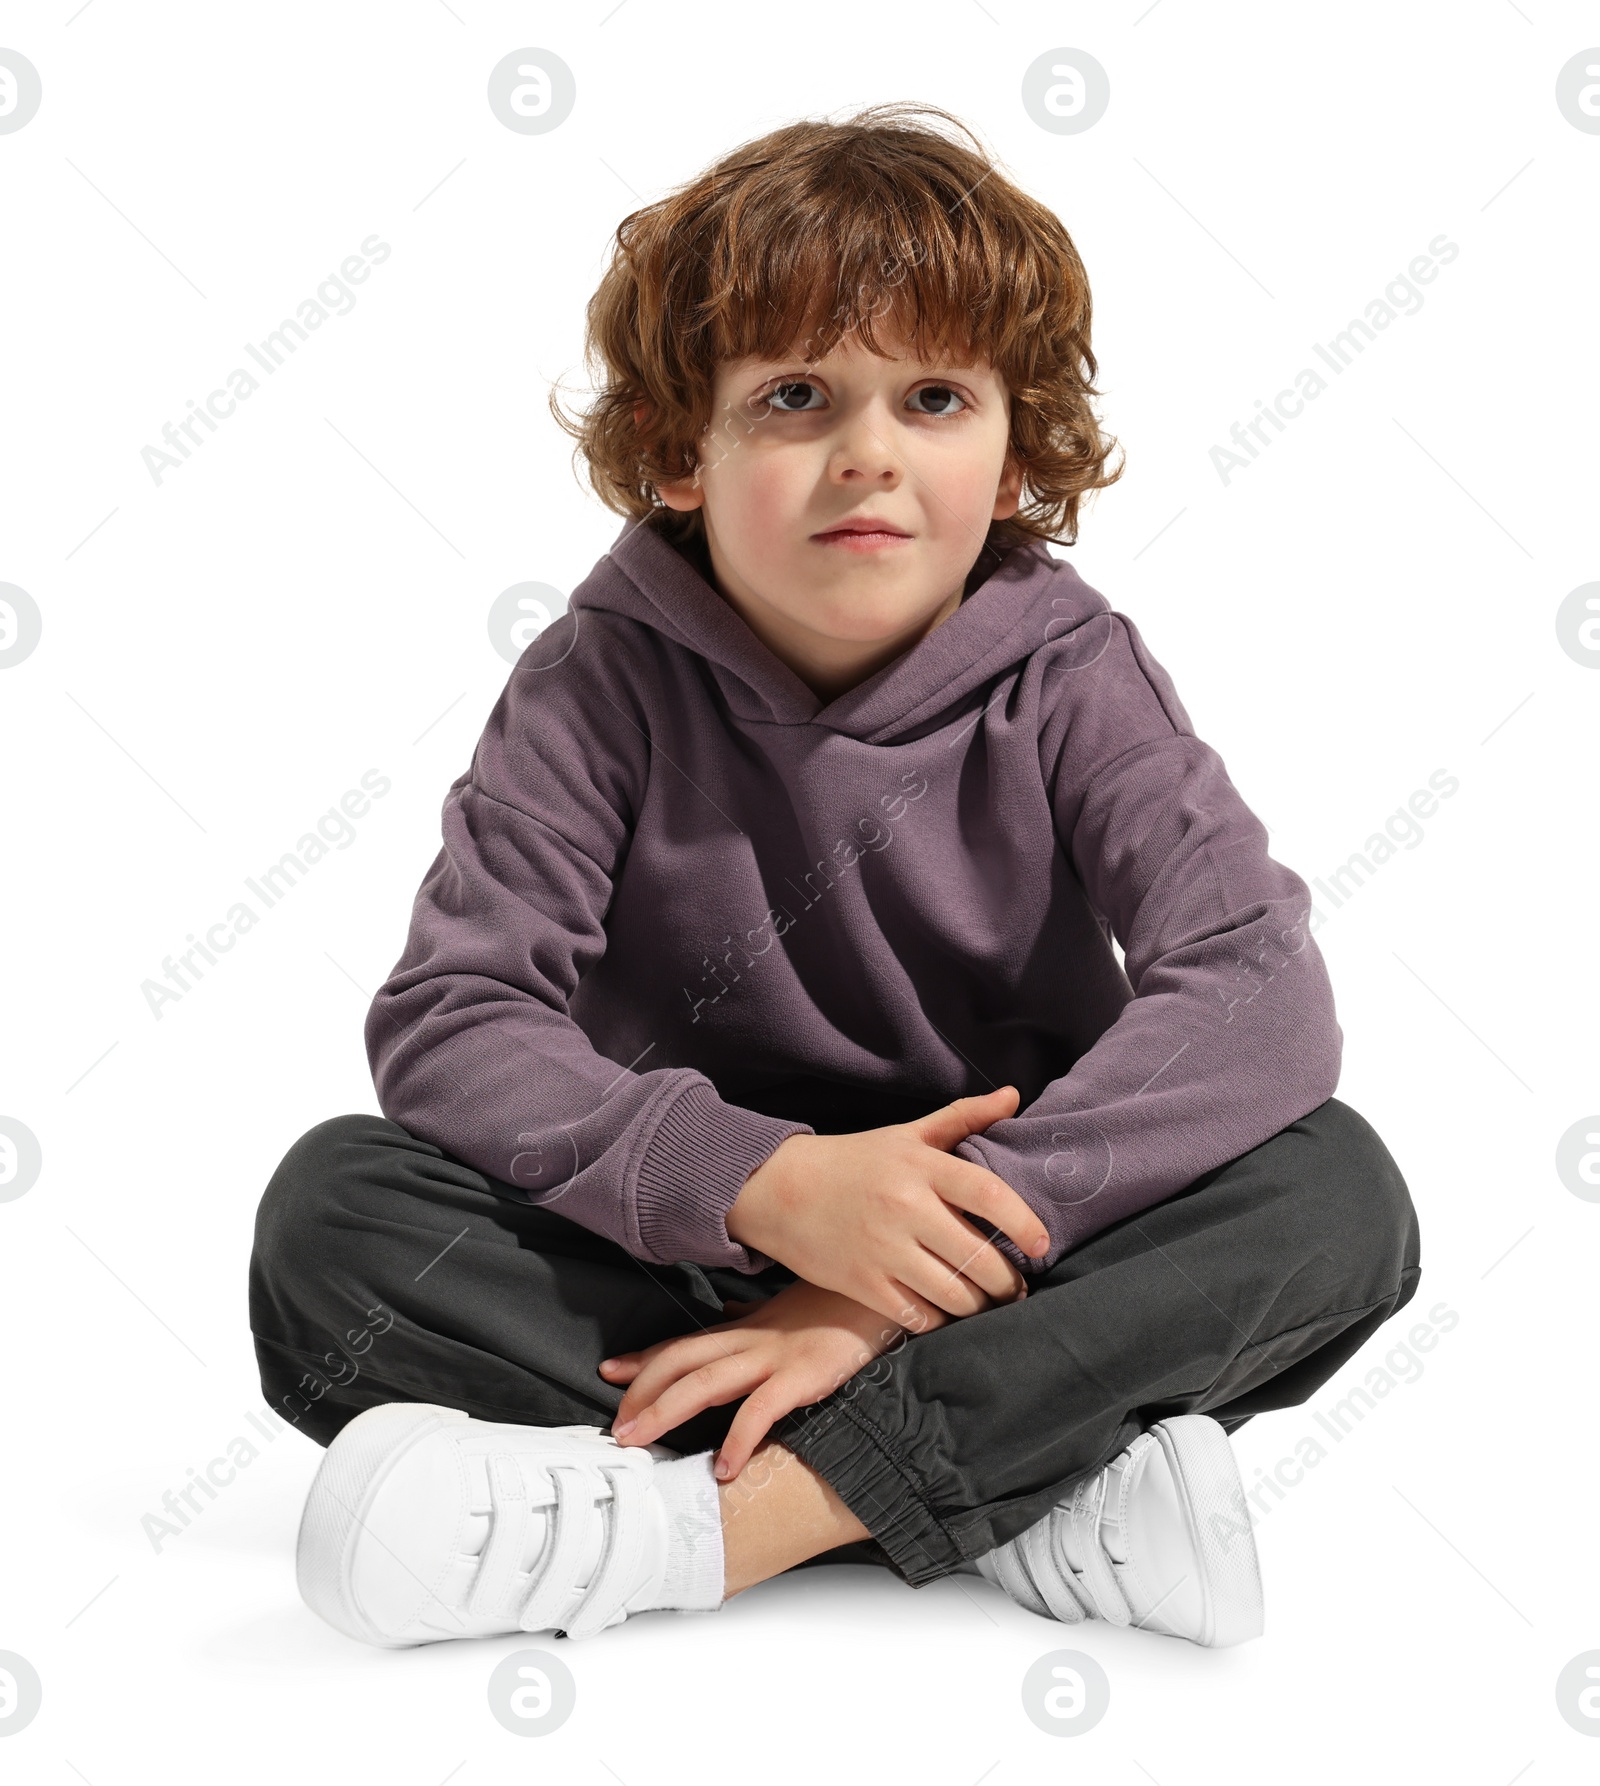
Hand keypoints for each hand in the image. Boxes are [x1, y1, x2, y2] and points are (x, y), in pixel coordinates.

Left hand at [597, 1280, 923, 1480]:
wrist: (887, 1296)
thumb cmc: (839, 1304)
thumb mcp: (789, 1312)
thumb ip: (755, 1322)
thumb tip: (731, 1320)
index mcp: (748, 1329)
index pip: (686, 1342)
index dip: (645, 1358)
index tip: (609, 1371)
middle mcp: (753, 1340)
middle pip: (682, 1362)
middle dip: (642, 1393)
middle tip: (616, 1429)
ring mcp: (776, 1356)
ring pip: (706, 1380)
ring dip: (666, 1411)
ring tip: (640, 1441)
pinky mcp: (805, 1375)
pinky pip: (762, 1409)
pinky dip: (740, 1439)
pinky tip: (726, 1468)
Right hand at [724, 1086, 1048, 1329]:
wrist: (781, 1190)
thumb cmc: (855, 1161)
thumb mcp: (907, 1134)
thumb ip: (963, 1117)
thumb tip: (1014, 1096)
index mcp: (922, 1166)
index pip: (990, 1195)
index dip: (1025, 1224)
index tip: (1041, 1246)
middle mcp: (906, 1206)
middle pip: (978, 1258)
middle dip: (1007, 1282)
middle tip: (1016, 1287)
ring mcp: (883, 1248)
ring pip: (953, 1295)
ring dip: (979, 1306)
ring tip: (986, 1303)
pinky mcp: (862, 1283)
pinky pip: (918, 1315)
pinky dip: (939, 1320)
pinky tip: (946, 1312)